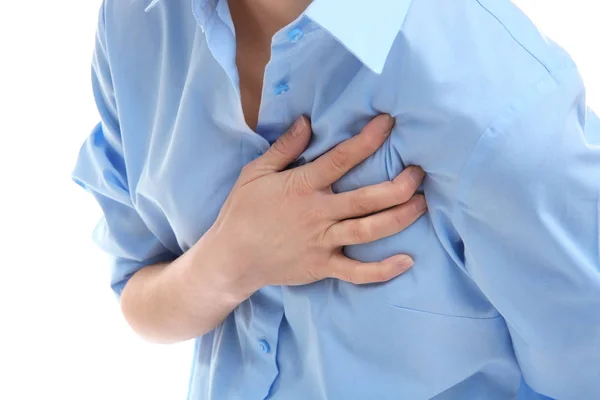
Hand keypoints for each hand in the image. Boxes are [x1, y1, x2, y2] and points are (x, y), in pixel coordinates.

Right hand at [204, 114, 425, 297]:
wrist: (230, 258)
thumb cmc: (242, 212)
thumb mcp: (255, 173)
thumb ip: (284, 148)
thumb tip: (307, 121)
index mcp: (303, 187)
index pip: (342, 158)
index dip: (368, 139)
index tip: (389, 123)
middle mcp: (319, 213)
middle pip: (368, 198)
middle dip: (399, 184)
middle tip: (419, 173)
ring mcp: (323, 242)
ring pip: (370, 230)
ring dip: (400, 217)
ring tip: (422, 204)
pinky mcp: (322, 267)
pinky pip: (357, 272)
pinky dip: (383, 270)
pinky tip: (407, 261)